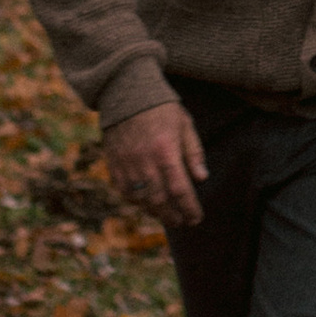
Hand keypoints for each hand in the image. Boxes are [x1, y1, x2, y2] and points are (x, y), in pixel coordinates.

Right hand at [103, 101, 208, 225]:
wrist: (125, 93)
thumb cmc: (160, 108)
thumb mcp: (184, 125)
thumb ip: (193, 152)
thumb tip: (201, 178)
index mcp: (165, 151)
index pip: (180, 189)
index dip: (189, 208)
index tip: (196, 218)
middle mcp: (144, 162)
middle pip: (160, 201)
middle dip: (173, 216)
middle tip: (183, 222)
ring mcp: (126, 165)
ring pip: (141, 200)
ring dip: (156, 212)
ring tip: (167, 216)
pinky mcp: (114, 165)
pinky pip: (125, 192)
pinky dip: (137, 201)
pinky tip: (146, 204)